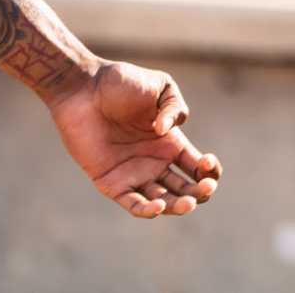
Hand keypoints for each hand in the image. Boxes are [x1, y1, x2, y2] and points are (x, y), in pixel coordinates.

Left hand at [45, 59, 223, 218]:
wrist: (85, 89)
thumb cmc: (123, 83)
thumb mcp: (161, 86)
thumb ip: (175, 107)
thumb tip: (165, 133)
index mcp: (171, 142)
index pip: (198, 167)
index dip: (210, 171)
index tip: (207, 162)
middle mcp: (155, 162)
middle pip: (186, 189)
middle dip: (200, 193)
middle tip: (204, 188)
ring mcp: (134, 174)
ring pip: (163, 202)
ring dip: (178, 206)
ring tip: (185, 203)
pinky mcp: (111, 182)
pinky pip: (133, 204)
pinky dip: (147, 210)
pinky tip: (159, 206)